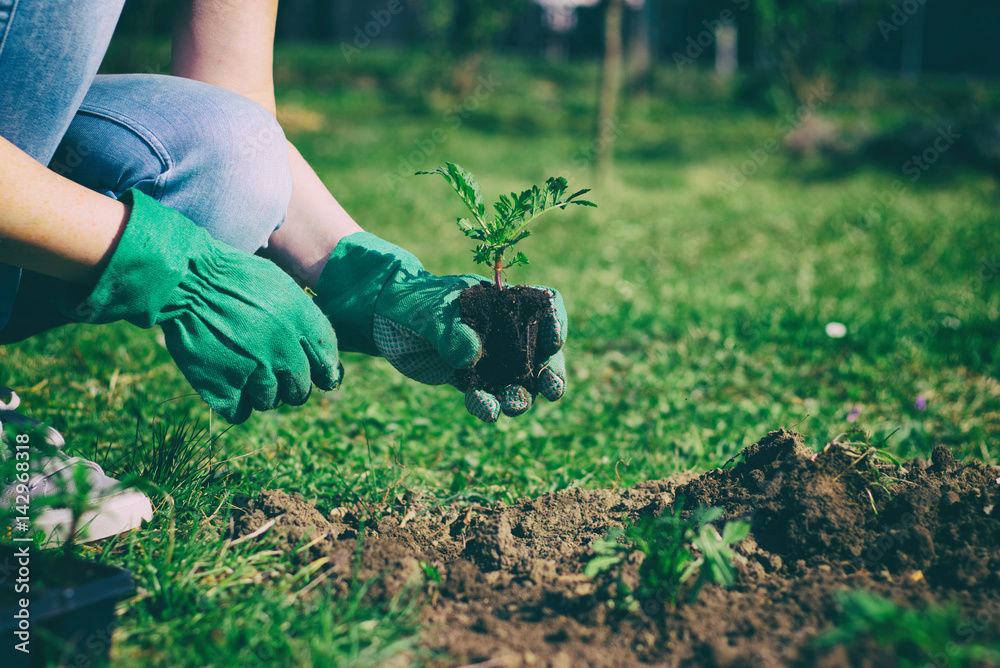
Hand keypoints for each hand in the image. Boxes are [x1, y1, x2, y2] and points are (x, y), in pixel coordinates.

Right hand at [61, 189, 340, 422]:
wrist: (184, 279)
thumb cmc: (229, 276)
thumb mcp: (277, 284)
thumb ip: (300, 318)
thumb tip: (314, 349)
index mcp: (302, 321)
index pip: (327, 360)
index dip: (323, 371)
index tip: (317, 376)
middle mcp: (285, 349)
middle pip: (300, 389)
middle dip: (288, 386)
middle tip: (269, 373)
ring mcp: (255, 371)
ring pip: (269, 402)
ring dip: (257, 393)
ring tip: (239, 370)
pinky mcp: (224, 387)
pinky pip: (239, 412)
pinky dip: (232, 404)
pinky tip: (224, 384)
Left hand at [313, 232, 566, 421]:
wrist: (383, 319)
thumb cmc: (412, 302)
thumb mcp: (429, 310)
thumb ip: (449, 330)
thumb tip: (472, 354)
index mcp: (504, 301)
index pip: (545, 306)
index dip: (557, 322)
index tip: (553, 340)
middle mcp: (504, 330)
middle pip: (542, 351)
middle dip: (551, 371)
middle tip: (552, 389)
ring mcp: (490, 356)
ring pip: (518, 380)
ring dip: (521, 395)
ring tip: (513, 406)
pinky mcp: (470, 379)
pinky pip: (487, 395)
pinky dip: (487, 404)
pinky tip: (485, 410)